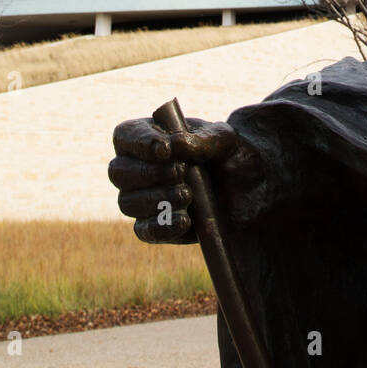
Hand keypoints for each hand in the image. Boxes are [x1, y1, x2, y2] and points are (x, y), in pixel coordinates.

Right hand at [108, 115, 248, 243]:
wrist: (248, 187)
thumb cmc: (227, 154)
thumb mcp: (223, 140)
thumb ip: (203, 139)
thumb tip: (175, 145)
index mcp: (148, 138)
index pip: (125, 136)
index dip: (139, 143)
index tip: (166, 149)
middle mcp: (137, 168)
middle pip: (118, 172)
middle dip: (148, 172)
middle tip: (182, 171)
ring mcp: (143, 199)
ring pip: (127, 202)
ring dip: (156, 198)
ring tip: (187, 194)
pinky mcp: (155, 226)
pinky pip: (144, 231)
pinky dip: (161, 226)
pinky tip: (185, 220)